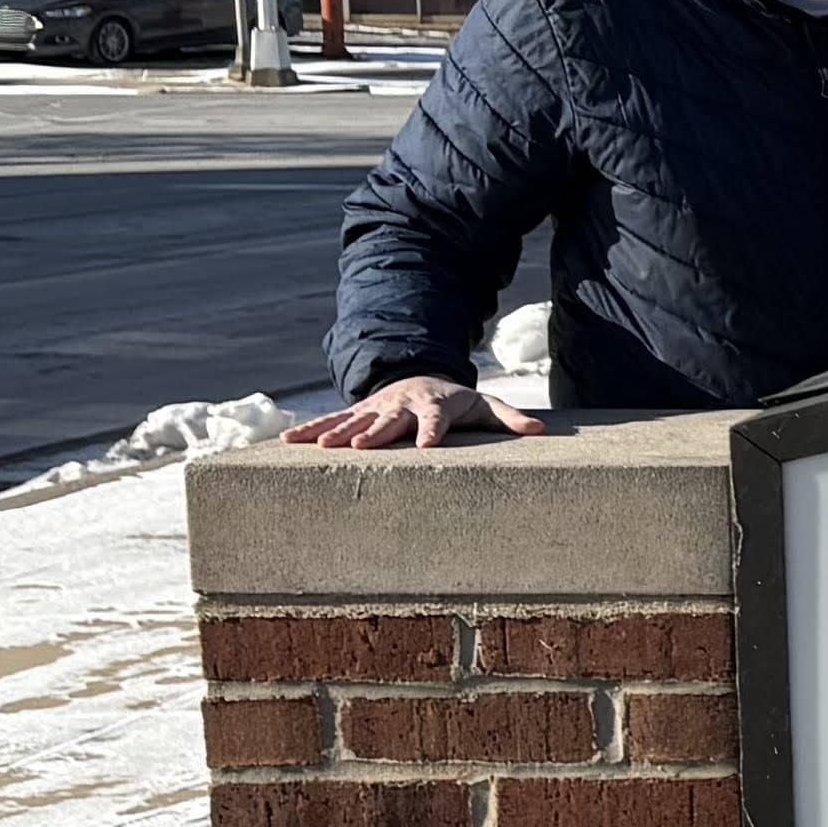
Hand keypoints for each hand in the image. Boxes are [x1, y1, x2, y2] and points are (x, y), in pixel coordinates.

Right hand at [285, 374, 547, 449]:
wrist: (423, 378)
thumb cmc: (458, 401)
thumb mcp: (485, 407)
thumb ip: (509, 418)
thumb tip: (540, 430)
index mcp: (435, 406)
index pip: (435, 421)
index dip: (432, 432)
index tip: (426, 448)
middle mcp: (402, 406)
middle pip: (389, 422)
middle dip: (374, 434)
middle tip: (359, 447)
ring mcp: (376, 409)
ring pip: (353, 421)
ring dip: (336, 433)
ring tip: (319, 447)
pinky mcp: (356, 412)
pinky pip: (330, 421)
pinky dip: (309, 430)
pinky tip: (287, 441)